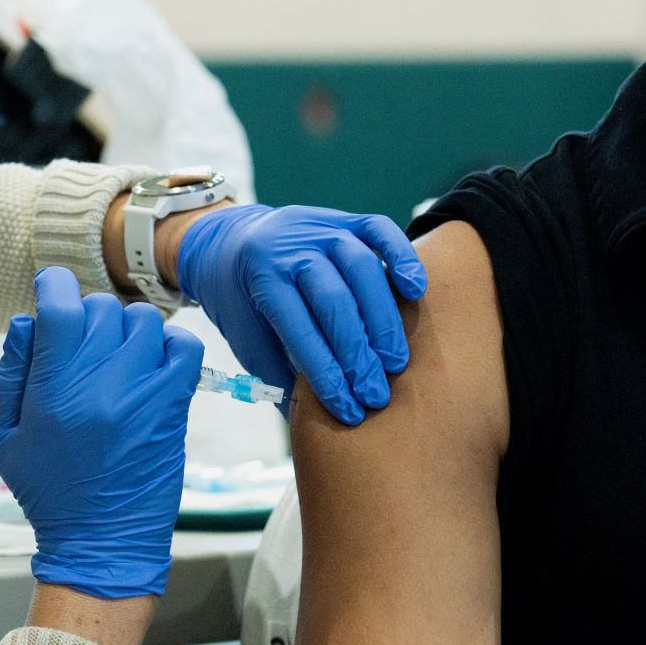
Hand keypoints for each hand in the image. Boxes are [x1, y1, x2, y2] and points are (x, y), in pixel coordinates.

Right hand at [0, 267, 204, 598]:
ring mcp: (142, 394)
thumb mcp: (4, 436)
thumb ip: (11, 373)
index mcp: (53, 390)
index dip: (54, 286)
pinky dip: (170, 345)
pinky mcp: (173, 407)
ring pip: (144, 321)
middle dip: (88, 316)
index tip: (53, 289)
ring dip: (128, 330)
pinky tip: (151, 364)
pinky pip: (185, 348)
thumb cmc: (48, 491)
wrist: (103, 542)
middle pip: (102, 308)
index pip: (62, 308)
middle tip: (83, 341)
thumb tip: (26, 320)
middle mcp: (100, 385)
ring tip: (117, 356)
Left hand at [174, 205, 428, 424]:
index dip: (325, 373)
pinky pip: (380, 230)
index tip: (348, 409)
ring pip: (362, 267)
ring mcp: (321, 226)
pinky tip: (415, 291)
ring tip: (396, 362)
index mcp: (261, 275)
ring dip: (383, 319)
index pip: (299, 328)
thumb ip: (278, 372)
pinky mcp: (346, 218)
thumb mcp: (248, 336)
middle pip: (334, 300)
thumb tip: (309, 427)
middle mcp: (292, 246)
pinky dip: (402, 257)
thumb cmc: (242, 300)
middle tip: (376, 394)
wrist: (230, 240)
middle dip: (358, 354)